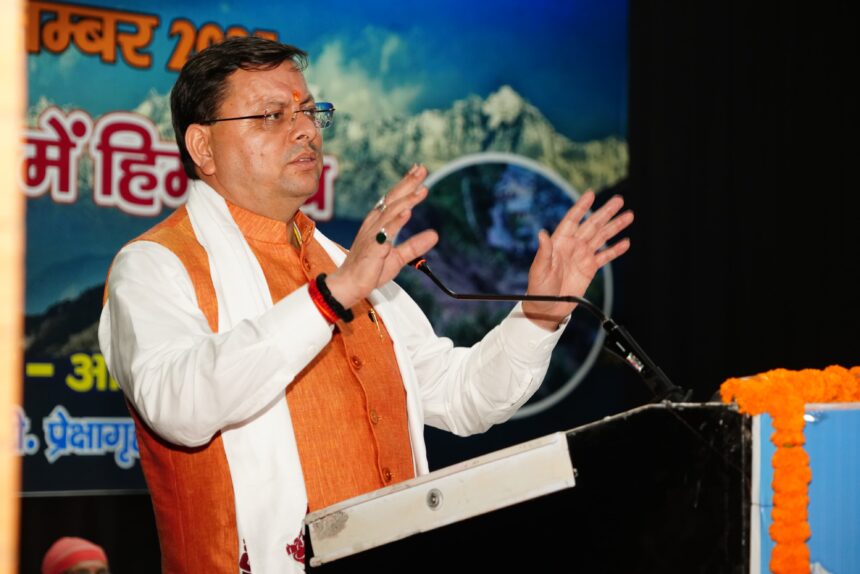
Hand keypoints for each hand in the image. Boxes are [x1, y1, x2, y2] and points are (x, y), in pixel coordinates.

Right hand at [326, 164, 438, 308]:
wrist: (351, 284)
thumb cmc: (370, 269)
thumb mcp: (398, 257)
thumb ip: (415, 245)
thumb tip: (434, 235)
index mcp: (378, 223)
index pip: (394, 199)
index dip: (406, 184)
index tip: (419, 171)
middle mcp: (374, 224)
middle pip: (393, 199)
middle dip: (408, 183)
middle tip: (422, 169)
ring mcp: (372, 234)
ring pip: (392, 212)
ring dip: (407, 199)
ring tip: (421, 189)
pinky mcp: (373, 247)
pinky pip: (386, 232)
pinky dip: (397, 221)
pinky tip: (408, 212)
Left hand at [522, 190, 632, 330]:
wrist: (547, 307)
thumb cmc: (538, 288)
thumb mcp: (539, 269)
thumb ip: (543, 252)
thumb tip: (541, 233)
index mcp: (559, 242)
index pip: (572, 220)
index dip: (581, 207)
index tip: (591, 194)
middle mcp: (573, 245)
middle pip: (592, 225)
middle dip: (606, 212)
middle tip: (619, 200)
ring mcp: (582, 256)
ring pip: (602, 237)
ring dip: (615, 226)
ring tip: (628, 216)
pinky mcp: (590, 268)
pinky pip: (605, 256)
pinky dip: (615, 250)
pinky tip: (625, 242)